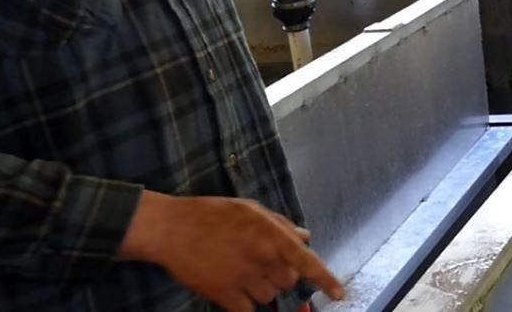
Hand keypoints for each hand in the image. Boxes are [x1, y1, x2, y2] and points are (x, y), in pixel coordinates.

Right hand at [119, 190, 344, 310]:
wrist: (172, 229)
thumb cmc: (212, 214)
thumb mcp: (251, 210)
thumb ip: (281, 225)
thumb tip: (306, 236)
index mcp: (271, 235)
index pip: (308, 261)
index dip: (326, 280)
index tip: (339, 295)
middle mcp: (263, 258)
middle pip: (289, 281)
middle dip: (280, 273)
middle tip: (259, 260)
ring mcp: (244, 279)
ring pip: (270, 297)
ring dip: (262, 288)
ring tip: (240, 268)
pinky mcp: (225, 296)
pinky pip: (249, 310)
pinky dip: (245, 303)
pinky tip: (232, 286)